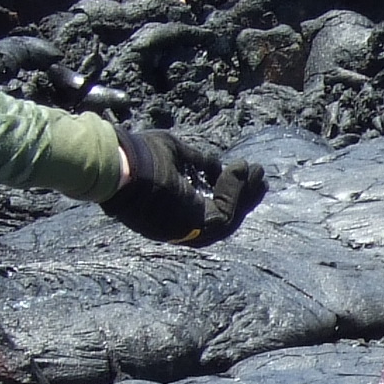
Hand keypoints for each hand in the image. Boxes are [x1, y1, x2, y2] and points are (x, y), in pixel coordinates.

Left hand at [104, 126, 266, 244]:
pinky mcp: (192, 227)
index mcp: (173, 213)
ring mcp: (186, 230)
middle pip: (223, 219)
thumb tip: (218, 167)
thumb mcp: (176, 152)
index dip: (229, 194)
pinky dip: (235, 193)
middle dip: (244, 197)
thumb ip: (198, 163)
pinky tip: (239, 171)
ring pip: (228, 219)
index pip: (209, 210)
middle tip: (260, 177)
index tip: (243, 172)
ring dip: (244, 195)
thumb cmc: (140, 156)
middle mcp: (181, 227)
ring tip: (255, 172)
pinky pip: (224, 214)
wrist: (122, 164)